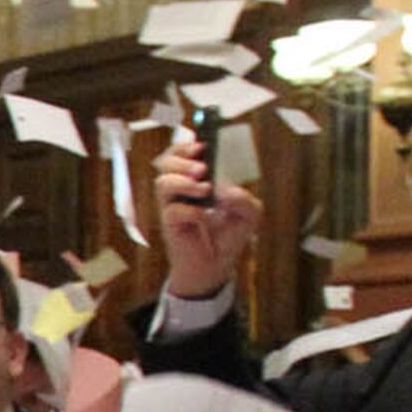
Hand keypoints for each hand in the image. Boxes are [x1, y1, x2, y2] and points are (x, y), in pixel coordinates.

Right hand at [150, 128, 262, 300]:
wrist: (217, 266)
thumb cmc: (228, 236)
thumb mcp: (249, 214)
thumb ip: (243, 198)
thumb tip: (224, 190)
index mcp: (196, 179)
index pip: (182, 153)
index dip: (186, 145)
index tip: (201, 144)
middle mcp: (181, 189)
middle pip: (165, 161)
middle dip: (181, 159)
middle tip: (202, 168)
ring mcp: (173, 206)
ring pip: (163, 182)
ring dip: (183, 182)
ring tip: (205, 190)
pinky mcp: (169, 224)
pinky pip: (172, 210)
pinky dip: (190, 210)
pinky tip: (203, 217)